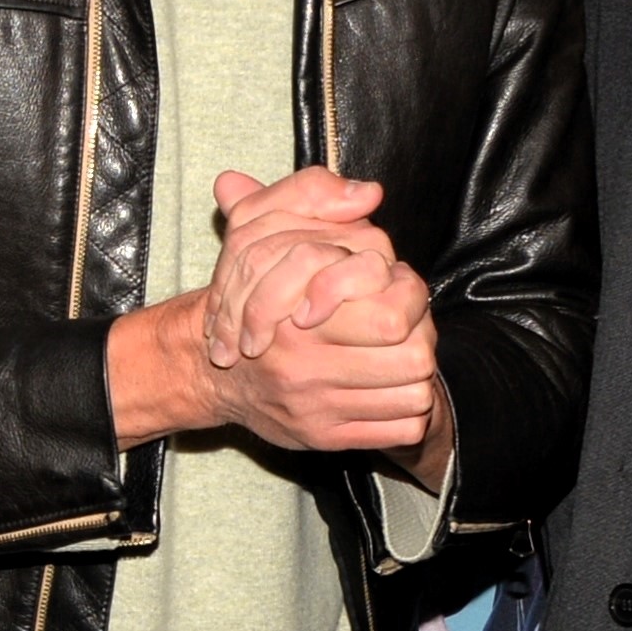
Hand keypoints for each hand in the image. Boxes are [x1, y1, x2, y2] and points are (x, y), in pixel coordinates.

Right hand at [205, 166, 455, 490]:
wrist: (209, 373)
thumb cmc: (248, 300)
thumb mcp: (259, 232)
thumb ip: (310, 198)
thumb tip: (368, 192)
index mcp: (298, 318)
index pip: (393, 317)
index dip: (409, 301)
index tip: (397, 295)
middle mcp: (305, 367)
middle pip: (414, 357)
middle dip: (422, 340)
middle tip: (413, 330)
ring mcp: (316, 407)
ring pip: (412, 394)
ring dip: (417, 377)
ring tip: (404, 361)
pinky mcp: (325, 438)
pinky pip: (399, 430)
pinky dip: (407, 415)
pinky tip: (391, 396)